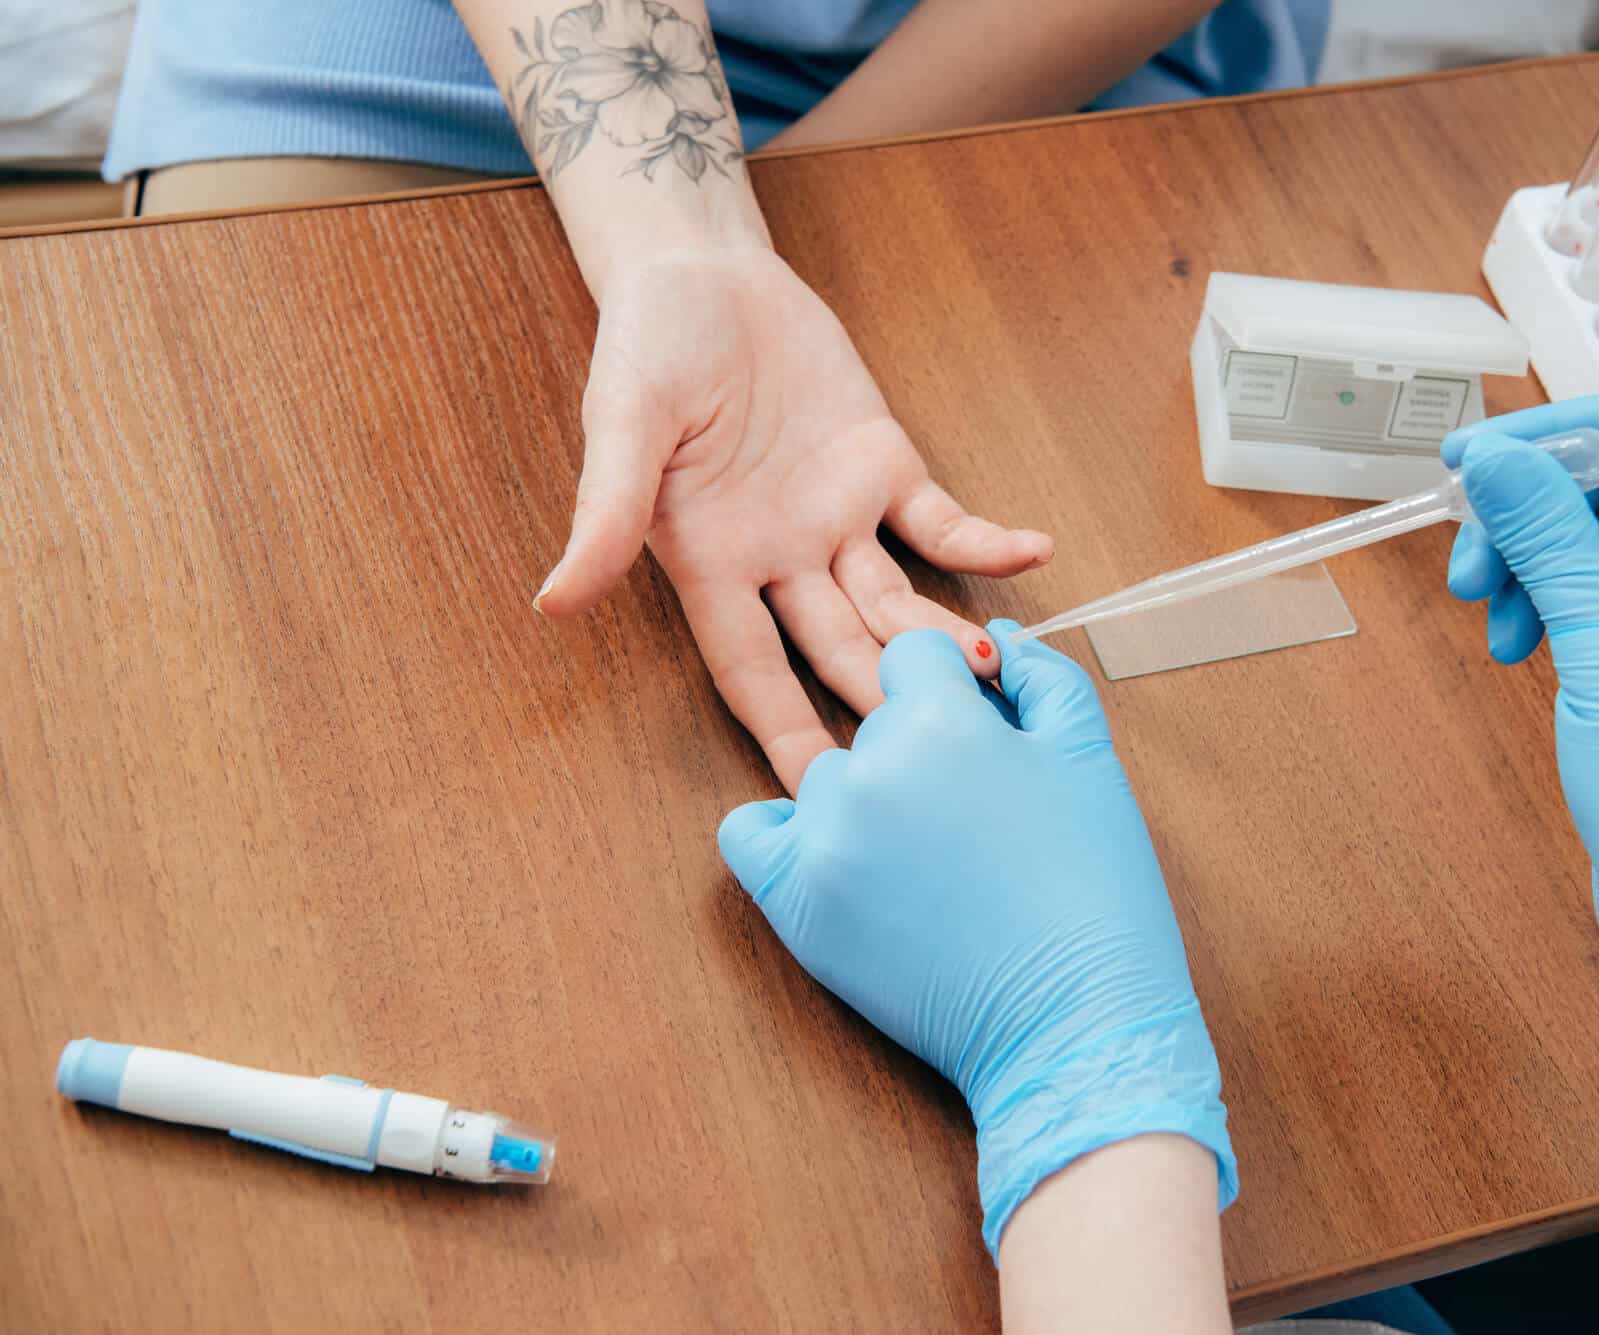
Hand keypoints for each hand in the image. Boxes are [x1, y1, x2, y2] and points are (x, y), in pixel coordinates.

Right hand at [537, 247, 1053, 791]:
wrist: (702, 269)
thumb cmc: (648, 344)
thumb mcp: (621, 423)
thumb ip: (606, 512)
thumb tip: (555, 601)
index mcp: (712, 565)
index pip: (752, 672)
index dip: (786, 735)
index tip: (825, 801)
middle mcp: (780, 560)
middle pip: (840, 651)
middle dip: (888, 701)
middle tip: (945, 749)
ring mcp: (837, 519)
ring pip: (898, 603)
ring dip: (945, 635)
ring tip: (999, 663)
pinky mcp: (882, 468)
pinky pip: (939, 521)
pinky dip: (985, 540)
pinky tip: (1033, 551)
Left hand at [716, 625, 1234, 1253]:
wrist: (1073, 1018)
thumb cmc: (1091, 892)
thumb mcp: (1090, 760)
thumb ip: (1043, 678)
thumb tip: (999, 641)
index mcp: (939, 722)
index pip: (912, 656)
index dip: (953, 691)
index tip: (980, 738)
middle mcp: (867, 768)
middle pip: (872, 721)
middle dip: (918, 752)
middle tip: (971, 817)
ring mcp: (823, 839)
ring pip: (824, 779)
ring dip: (863, 800)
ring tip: (926, 858)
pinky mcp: (796, 905)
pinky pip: (750, 837)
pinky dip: (781, 836)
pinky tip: (831, 855)